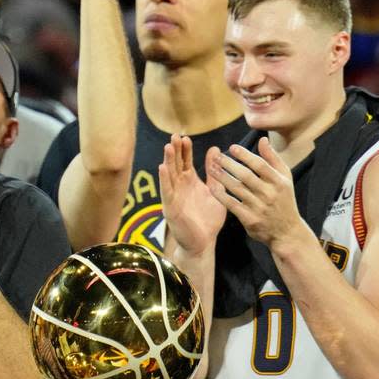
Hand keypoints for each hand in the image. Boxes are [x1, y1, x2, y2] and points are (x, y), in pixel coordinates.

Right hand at [158, 134, 225, 255]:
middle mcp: (179, 187)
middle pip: (175, 164)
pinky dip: (164, 179)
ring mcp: (173, 196)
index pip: (185, 161)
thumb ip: (213, 172)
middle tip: (174, 136)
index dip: (184, 150)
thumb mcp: (215, 191)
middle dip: (174, 150)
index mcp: (190, 182)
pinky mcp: (170, 207)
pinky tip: (162, 168)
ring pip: (169, 175)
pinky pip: (166, 191)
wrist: (203, 242)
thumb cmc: (208, 219)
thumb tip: (215, 149)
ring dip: (168, 161)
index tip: (185, 136)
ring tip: (168, 147)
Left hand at [206, 138, 305, 249]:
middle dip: (229, 164)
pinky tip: (212, 186)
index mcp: (279, 182)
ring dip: (222, 177)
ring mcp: (259, 207)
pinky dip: (221, 195)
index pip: (260, 165)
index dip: (245, 155)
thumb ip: (273, 158)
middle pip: (246, 176)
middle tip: (216, 156)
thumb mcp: (285, 179)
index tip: (232, 147)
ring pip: (236, 189)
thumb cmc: (284, 200)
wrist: (287, 232)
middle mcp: (269, 194)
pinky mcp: (249, 219)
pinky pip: (231, 204)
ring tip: (211, 167)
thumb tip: (263, 139)